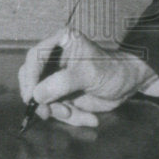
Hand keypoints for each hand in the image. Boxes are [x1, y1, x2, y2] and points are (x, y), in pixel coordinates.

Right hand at [17, 27, 158, 126]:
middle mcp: (54, 58)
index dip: (30, 77)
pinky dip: (71, 117)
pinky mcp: (62, 94)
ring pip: (42, 99)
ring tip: (77, 114)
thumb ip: (62, 83)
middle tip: (49, 112)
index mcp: (60, 42)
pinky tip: (89, 117)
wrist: (129, 84)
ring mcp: (57, 78)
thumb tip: (37, 95)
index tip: (31, 96)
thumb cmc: (112, 70)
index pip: (34, 57)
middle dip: (42, 100)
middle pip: (31, 80)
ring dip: (59, 112)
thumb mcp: (88, 74)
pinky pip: (56, 109)